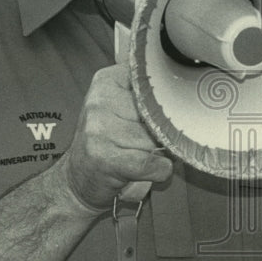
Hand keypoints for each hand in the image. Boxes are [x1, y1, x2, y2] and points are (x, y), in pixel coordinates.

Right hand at [57, 64, 172, 213]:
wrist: (76, 179)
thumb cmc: (105, 140)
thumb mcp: (119, 104)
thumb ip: (146, 92)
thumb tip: (185, 89)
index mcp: (106, 81)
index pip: (157, 85)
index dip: (166, 103)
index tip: (160, 113)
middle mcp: (100, 102)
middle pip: (160, 114)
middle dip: (161, 131)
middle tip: (144, 140)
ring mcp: (101, 131)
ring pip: (159, 140)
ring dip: (159, 153)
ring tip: (138, 154)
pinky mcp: (108, 160)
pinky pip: (157, 164)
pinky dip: (159, 171)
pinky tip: (143, 170)